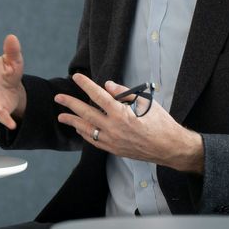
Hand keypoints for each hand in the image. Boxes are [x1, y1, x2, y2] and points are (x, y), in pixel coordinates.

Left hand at [55, 73, 203, 173]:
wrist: (170, 147)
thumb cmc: (160, 122)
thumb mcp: (145, 102)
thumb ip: (123, 93)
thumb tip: (107, 85)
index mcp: (121, 113)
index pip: (98, 95)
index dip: (86, 85)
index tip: (76, 78)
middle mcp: (114, 127)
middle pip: (86, 113)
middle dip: (70, 104)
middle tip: (58, 98)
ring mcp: (113, 140)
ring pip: (87, 129)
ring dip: (72, 121)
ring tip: (61, 116)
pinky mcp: (114, 150)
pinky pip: (94, 141)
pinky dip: (85, 134)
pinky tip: (79, 128)